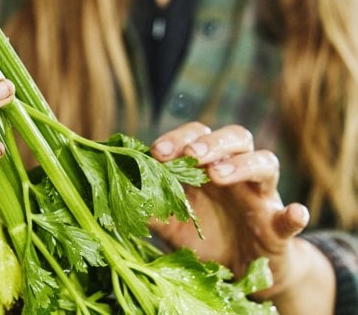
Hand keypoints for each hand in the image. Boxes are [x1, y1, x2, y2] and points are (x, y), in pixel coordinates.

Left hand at [149, 122, 334, 314]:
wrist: (239, 272)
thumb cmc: (203, 238)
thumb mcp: (170, 224)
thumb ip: (147, 207)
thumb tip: (114, 192)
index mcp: (207, 168)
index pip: (198, 137)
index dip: (179, 139)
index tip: (156, 152)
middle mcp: (236, 175)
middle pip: (236, 137)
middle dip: (212, 142)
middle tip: (191, 156)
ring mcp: (261, 198)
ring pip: (266, 162)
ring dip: (243, 164)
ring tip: (218, 174)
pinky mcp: (279, 228)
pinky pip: (291, 217)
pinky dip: (294, 214)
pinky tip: (294, 212)